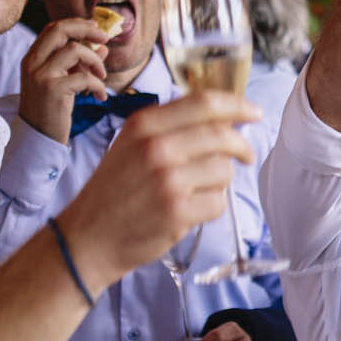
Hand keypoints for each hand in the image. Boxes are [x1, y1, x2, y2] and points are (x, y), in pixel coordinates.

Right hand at [18, 17, 110, 144]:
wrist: (38, 139)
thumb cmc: (52, 110)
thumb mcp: (64, 82)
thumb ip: (79, 64)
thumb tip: (102, 48)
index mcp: (32, 59)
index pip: (53, 28)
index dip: (77, 24)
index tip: (96, 29)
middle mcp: (32, 63)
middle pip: (60, 30)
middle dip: (87, 30)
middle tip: (105, 39)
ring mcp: (41, 76)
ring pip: (75, 50)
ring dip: (96, 62)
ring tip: (101, 78)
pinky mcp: (53, 90)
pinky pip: (85, 77)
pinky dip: (98, 85)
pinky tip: (100, 97)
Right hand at [60, 93, 259, 285]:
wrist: (87, 238)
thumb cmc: (114, 191)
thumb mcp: (131, 145)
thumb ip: (170, 127)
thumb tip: (223, 120)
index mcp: (144, 124)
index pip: (205, 103)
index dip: (238, 106)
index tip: (254, 113)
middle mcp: (156, 147)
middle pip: (222, 135)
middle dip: (242, 146)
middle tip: (247, 156)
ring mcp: (168, 179)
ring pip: (224, 170)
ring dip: (220, 182)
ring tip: (197, 191)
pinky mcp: (177, 211)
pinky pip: (218, 202)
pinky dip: (211, 207)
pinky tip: (189, 211)